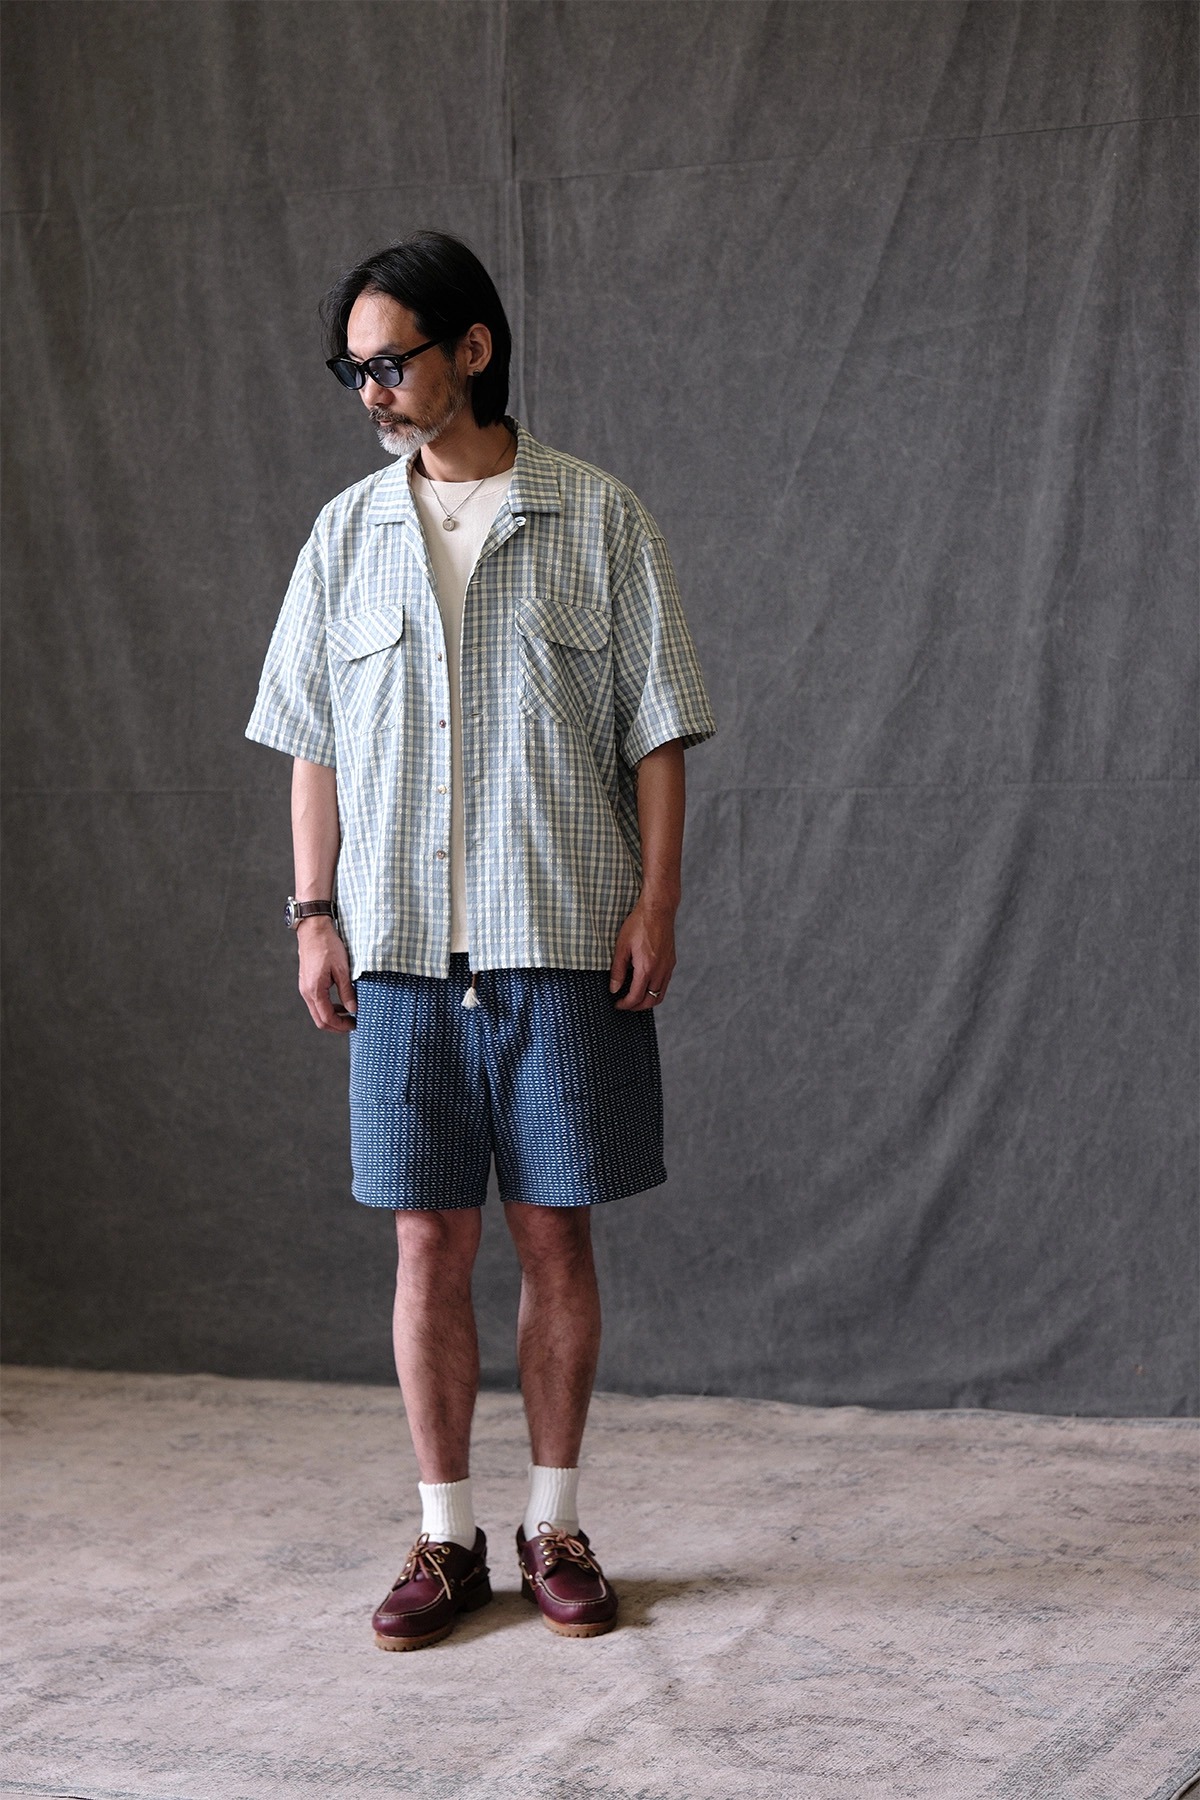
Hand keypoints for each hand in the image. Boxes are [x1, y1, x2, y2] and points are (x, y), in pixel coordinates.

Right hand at [297, 917, 356, 1031]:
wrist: (313, 930)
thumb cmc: (327, 946)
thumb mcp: (342, 969)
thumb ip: (347, 992)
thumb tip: (353, 1009)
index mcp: (315, 990)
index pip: (327, 1018)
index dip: (341, 1026)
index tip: (355, 1025)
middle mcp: (306, 992)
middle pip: (319, 1020)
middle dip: (336, 1026)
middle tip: (352, 1024)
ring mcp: (305, 988)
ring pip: (317, 1012)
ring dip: (332, 1016)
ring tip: (349, 1013)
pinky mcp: (307, 983)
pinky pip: (316, 1002)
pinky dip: (328, 1007)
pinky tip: (340, 1003)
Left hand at [609, 896, 675, 1009]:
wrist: (658, 910)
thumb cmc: (638, 924)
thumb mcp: (621, 946)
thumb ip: (617, 970)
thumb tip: (614, 988)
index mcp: (646, 968)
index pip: (636, 997)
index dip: (625, 1004)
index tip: (617, 1004)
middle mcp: (660, 971)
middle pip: (650, 1000)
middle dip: (636, 1007)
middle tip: (625, 1005)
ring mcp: (668, 967)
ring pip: (660, 994)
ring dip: (647, 1000)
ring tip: (634, 998)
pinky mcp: (671, 962)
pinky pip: (664, 984)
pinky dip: (655, 990)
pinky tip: (645, 984)